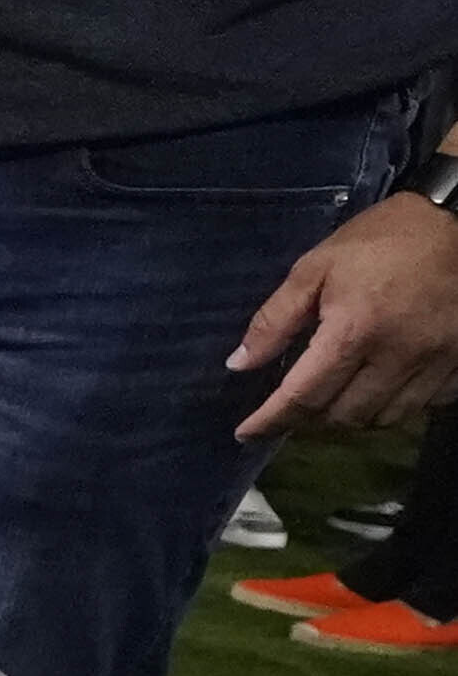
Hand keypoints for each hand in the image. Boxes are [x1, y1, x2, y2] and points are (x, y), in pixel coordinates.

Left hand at [232, 189, 457, 440]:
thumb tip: (239, 365)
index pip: (304, 396)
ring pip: (384, 419)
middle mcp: (397, 355)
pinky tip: (379, 389)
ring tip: (332, 400)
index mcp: (355, 330)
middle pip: (344, 416)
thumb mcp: (315, 267)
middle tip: (292, 407)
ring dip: (351, 417)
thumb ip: (275, 319)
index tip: (246, 434)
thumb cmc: (382, 240)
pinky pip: (423, 407)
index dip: (271, 421)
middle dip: (310, 419)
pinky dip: (394, 407)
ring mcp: (437, 363)